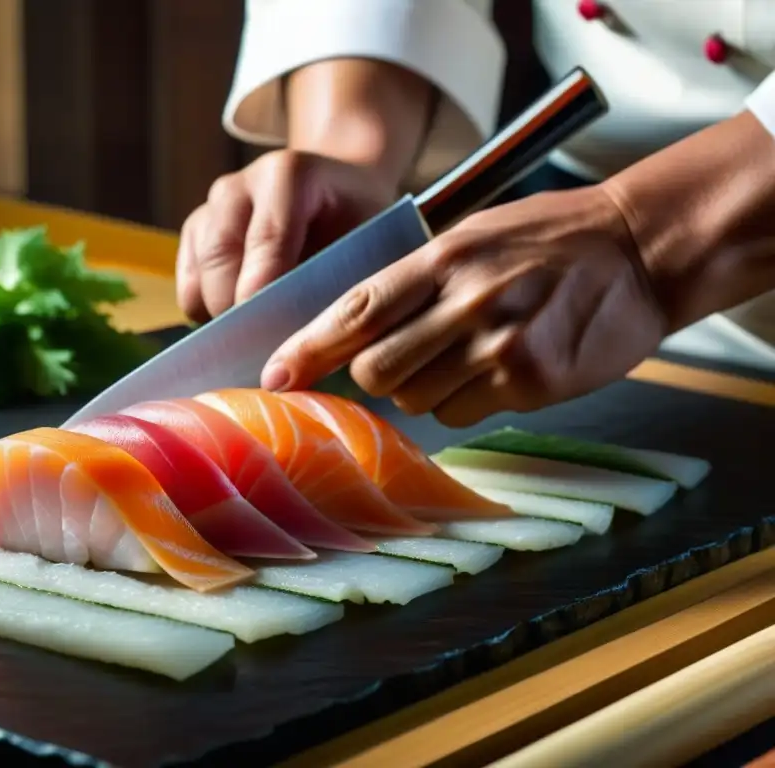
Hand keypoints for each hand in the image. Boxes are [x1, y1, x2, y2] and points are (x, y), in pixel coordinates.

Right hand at [176, 150, 396, 323]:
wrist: (338, 190)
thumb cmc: (359, 223)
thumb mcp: (368, 240)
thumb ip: (342, 280)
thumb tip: (313, 342)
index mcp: (289, 175)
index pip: (268, 236)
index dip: (264, 289)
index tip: (271, 338)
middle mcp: (240, 186)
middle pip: (220, 257)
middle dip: (240, 312)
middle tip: (269, 355)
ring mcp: (211, 208)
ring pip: (198, 276)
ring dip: (222, 318)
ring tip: (258, 344)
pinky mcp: (195, 232)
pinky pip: (188, 286)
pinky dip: (208, 314)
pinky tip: (242, 325)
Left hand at [260, 185, 668, 426]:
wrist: (640, 249)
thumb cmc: (548, 239)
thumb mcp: (471, 237)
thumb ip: (413, 282)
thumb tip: (352, 335)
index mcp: (441, 257)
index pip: (354, 311)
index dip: (307, 349)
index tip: (275, 376)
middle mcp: (464, 301)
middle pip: (374, 370)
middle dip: (371, 377)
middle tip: (396, 361)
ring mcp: (497, 346)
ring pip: (415, 399)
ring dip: (423, 389)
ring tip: (462, 355)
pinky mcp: (528, 382)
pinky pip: (462, 413)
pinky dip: (465, 401)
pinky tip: (496, 369)